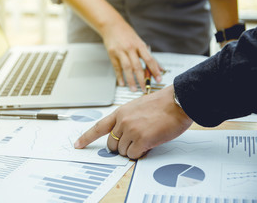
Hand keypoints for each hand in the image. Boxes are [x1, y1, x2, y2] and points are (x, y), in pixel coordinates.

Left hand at [74, 85, 192, 158]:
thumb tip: (123, 136)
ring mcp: (131, 130)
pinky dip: (141, 153)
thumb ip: (126, 119)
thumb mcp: (138, 107)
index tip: (78, 144)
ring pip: (123, 151)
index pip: (99, 127)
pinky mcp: (142, 139)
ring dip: (133, 150)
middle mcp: (123, 121)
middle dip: (121, 147)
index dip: (87, 137)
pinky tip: (150, 143)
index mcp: (120, 112)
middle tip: (135, 142)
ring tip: (147, 138)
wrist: (178, 102)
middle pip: (111, 144)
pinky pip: (134, 155)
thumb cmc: (162, 104)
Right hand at [101, 20, 162, 91]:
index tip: (158, 79)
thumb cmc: (126, 33)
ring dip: (131, 80)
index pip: (149, 59)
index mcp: (139, 45)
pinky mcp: (112, 54)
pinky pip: (116, 67)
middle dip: (142, 79)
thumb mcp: (139, 42)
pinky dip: (120, 76)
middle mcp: (130, 48)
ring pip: (127, 68)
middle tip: (145, 88)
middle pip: (137, 66)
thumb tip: (158, 67)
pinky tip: (122, 83)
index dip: (154, 70)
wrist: (111, 24)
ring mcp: (121, 51)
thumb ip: (148, 55)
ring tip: (133, 89)